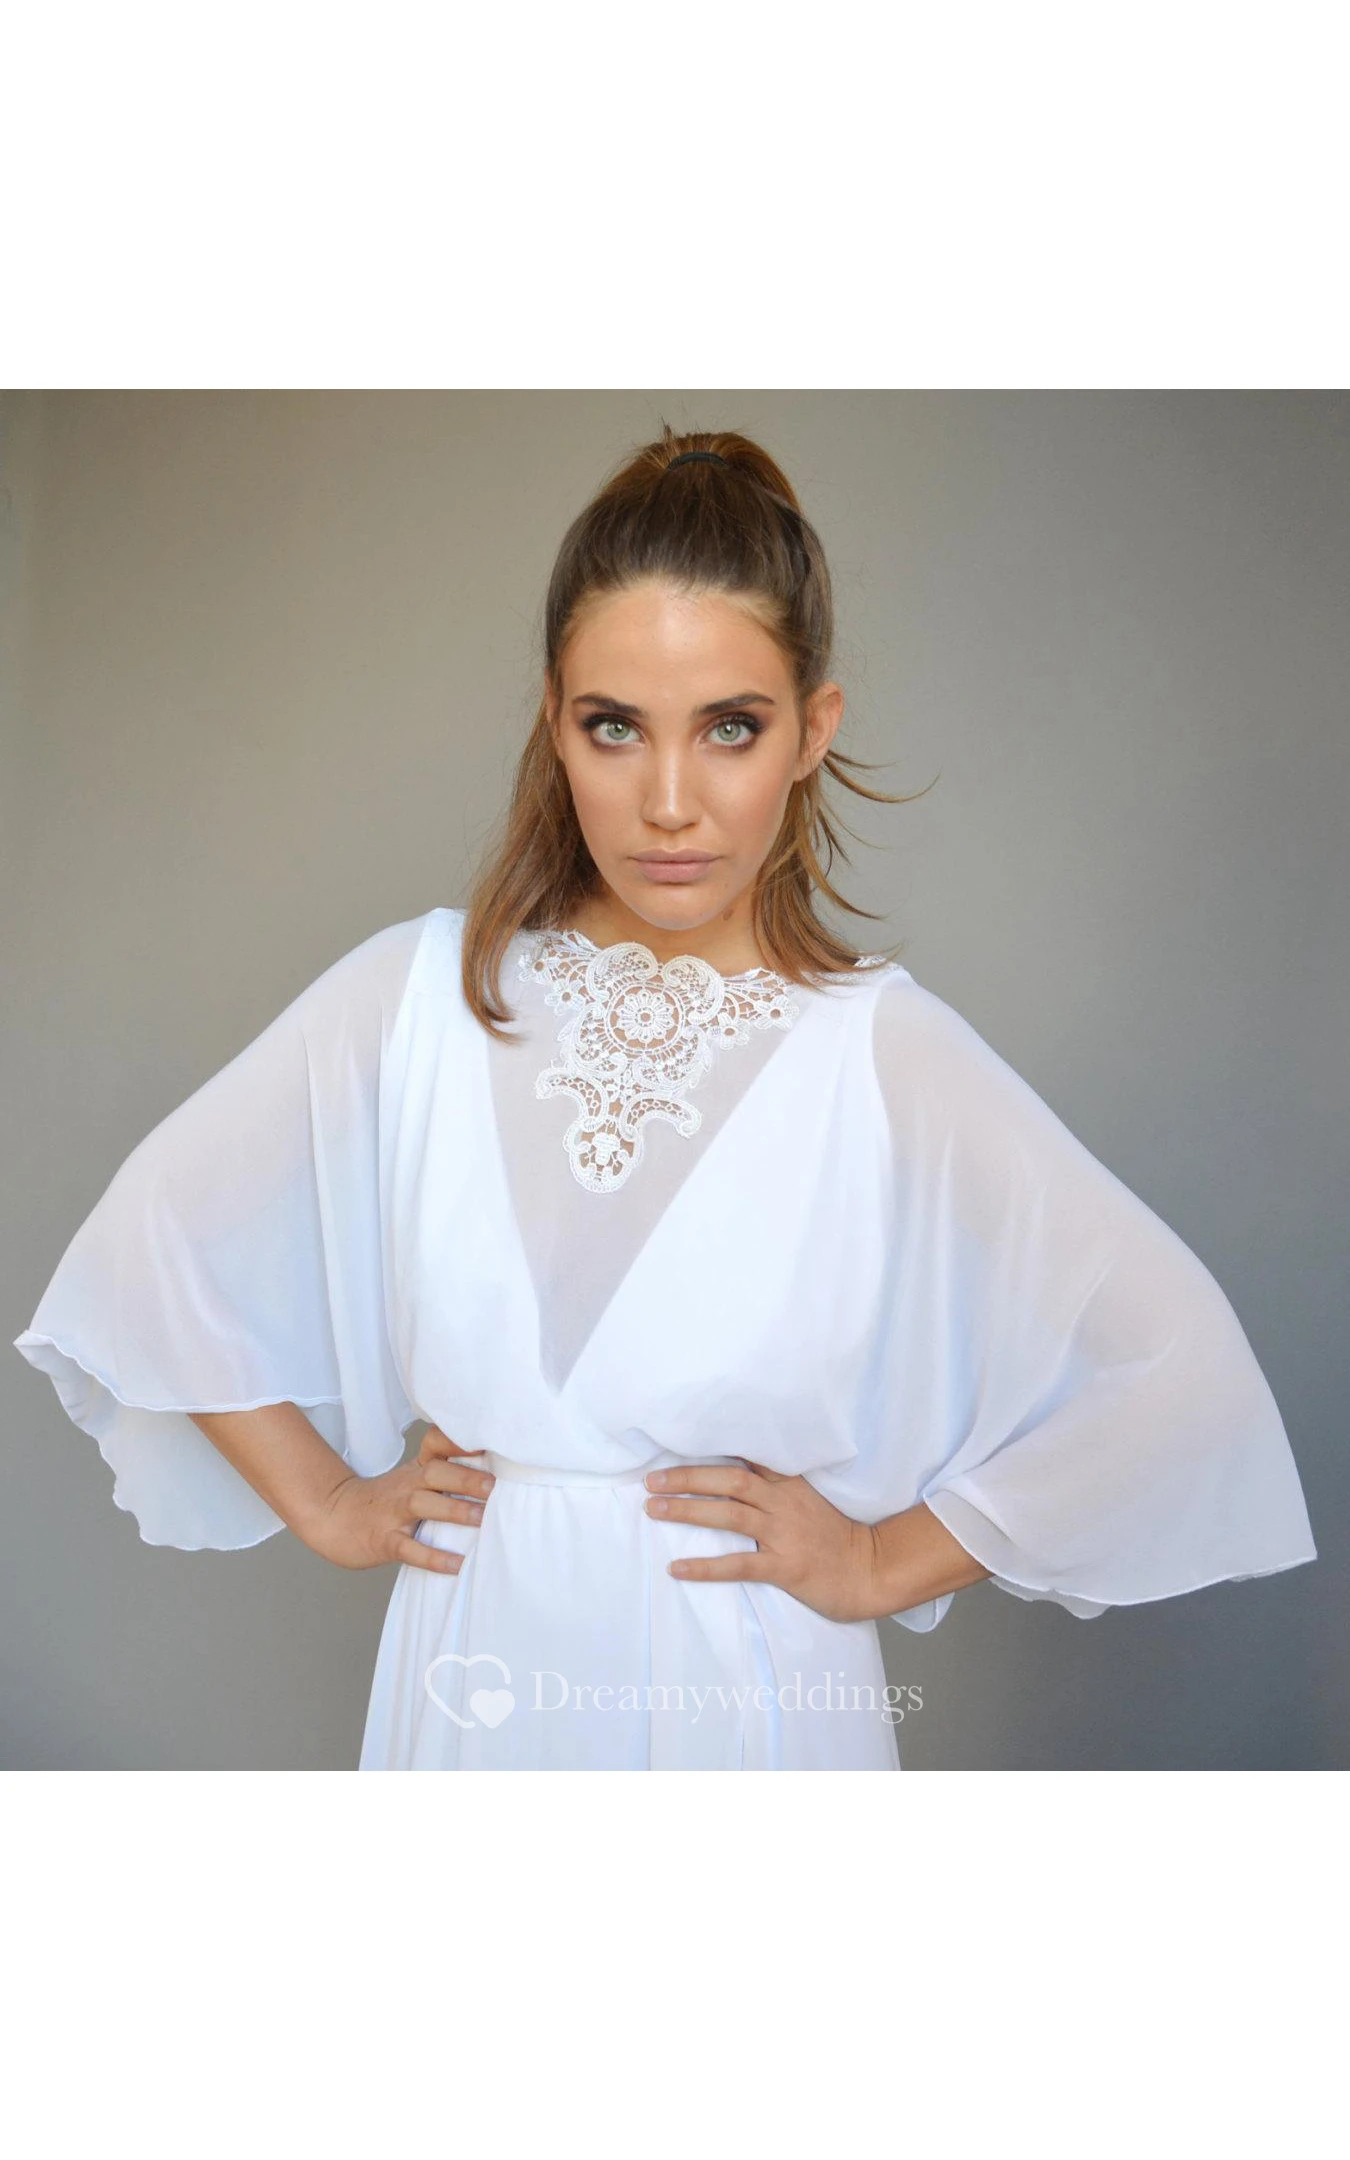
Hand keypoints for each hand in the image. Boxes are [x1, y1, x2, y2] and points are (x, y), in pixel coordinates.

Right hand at [301, 1423, 494, 1574]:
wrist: (333, 1517)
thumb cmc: (385, 1499)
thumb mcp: (411, 1478)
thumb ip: (446, 1473)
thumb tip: (497, 1476)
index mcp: (416, 1470)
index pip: (435, 1445)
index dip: (457, 1440)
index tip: (485, 1442)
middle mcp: (406, 1486)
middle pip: (434, 1473)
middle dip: (465, 1478)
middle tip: (494, 1486)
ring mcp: (393, 1513)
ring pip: (422, 1505)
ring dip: (453, 1510)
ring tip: (481, 1519)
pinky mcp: (383, 1540)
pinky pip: (409, 1548)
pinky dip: (433, 1557)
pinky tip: (455, 1565)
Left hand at [644, 1460, 883, 1623]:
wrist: (871, 1570)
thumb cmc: (835, 1537)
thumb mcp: (808, 1499)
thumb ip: (776, 1485)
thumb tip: (734, 1473)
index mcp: (789, 1484)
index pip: (747, 1456)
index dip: (712, 1447)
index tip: (677, 1440)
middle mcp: (784, 1503)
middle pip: (730, 1479)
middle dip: (688, 1477)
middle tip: (652, 1480)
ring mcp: (784, 1534)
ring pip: (729, 1515)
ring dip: (688, 1510)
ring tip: (654, 1509)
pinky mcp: (785, 1567)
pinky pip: (739, 1565)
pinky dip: (705, 1566)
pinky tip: (677, 1568)